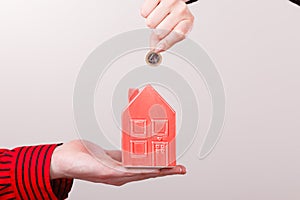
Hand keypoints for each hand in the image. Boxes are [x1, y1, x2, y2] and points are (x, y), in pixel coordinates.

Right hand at [50, 140, 185, 185]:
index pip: (146, 174)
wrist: (63, 158)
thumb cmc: (75, 165)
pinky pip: (129, 153)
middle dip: (165, 168)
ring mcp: (117, 164)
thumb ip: (112, 170)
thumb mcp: (95, 168)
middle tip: (180, 166)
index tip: (176, 169)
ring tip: (166, 156)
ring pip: (141, 161)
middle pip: (148, 170)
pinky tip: (146, 148)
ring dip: (154, 159)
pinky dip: (140, 150)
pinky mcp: (112, 156)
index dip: (162, 171)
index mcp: (119, 176)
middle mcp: (121, 172)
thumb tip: (128, 173)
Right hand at [141, 0, 194, 52]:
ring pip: (150, 23)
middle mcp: (181, 9)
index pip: (178, 34)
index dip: (166, 43)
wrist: (174, 0)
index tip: (158, 49)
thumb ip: (166, 42)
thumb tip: (155, 49)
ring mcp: (170, 1)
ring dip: (152, 22)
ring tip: (159, 17)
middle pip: (159, 32)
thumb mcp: (174, 31)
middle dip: (157, 32)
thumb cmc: (175, 17)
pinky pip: (144, 12)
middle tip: (161, 25)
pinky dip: (146, 13)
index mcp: (187, 21)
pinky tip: (154, 10)